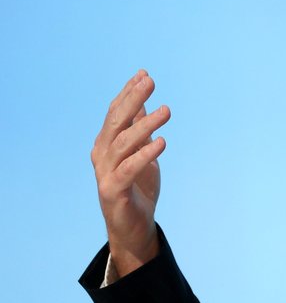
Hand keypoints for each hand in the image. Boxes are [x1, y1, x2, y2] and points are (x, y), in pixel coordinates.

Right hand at [90, 70, 170, 276]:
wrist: (133, 227)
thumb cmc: (137, 188)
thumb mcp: (142, 154)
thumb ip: (139, 130)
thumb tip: (144, 103)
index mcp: (107, 143)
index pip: (115, 113)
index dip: (128, 93)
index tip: (143, 74)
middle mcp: (102, 155)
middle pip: (115, 122)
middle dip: (132, 100)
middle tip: (150, 82)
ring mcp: (105, 173)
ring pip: (123, 143)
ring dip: (144, 125)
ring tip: (166, 111)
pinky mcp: (113, 191)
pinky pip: (129, 169)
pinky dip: (145, 155)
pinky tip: (161, 142)